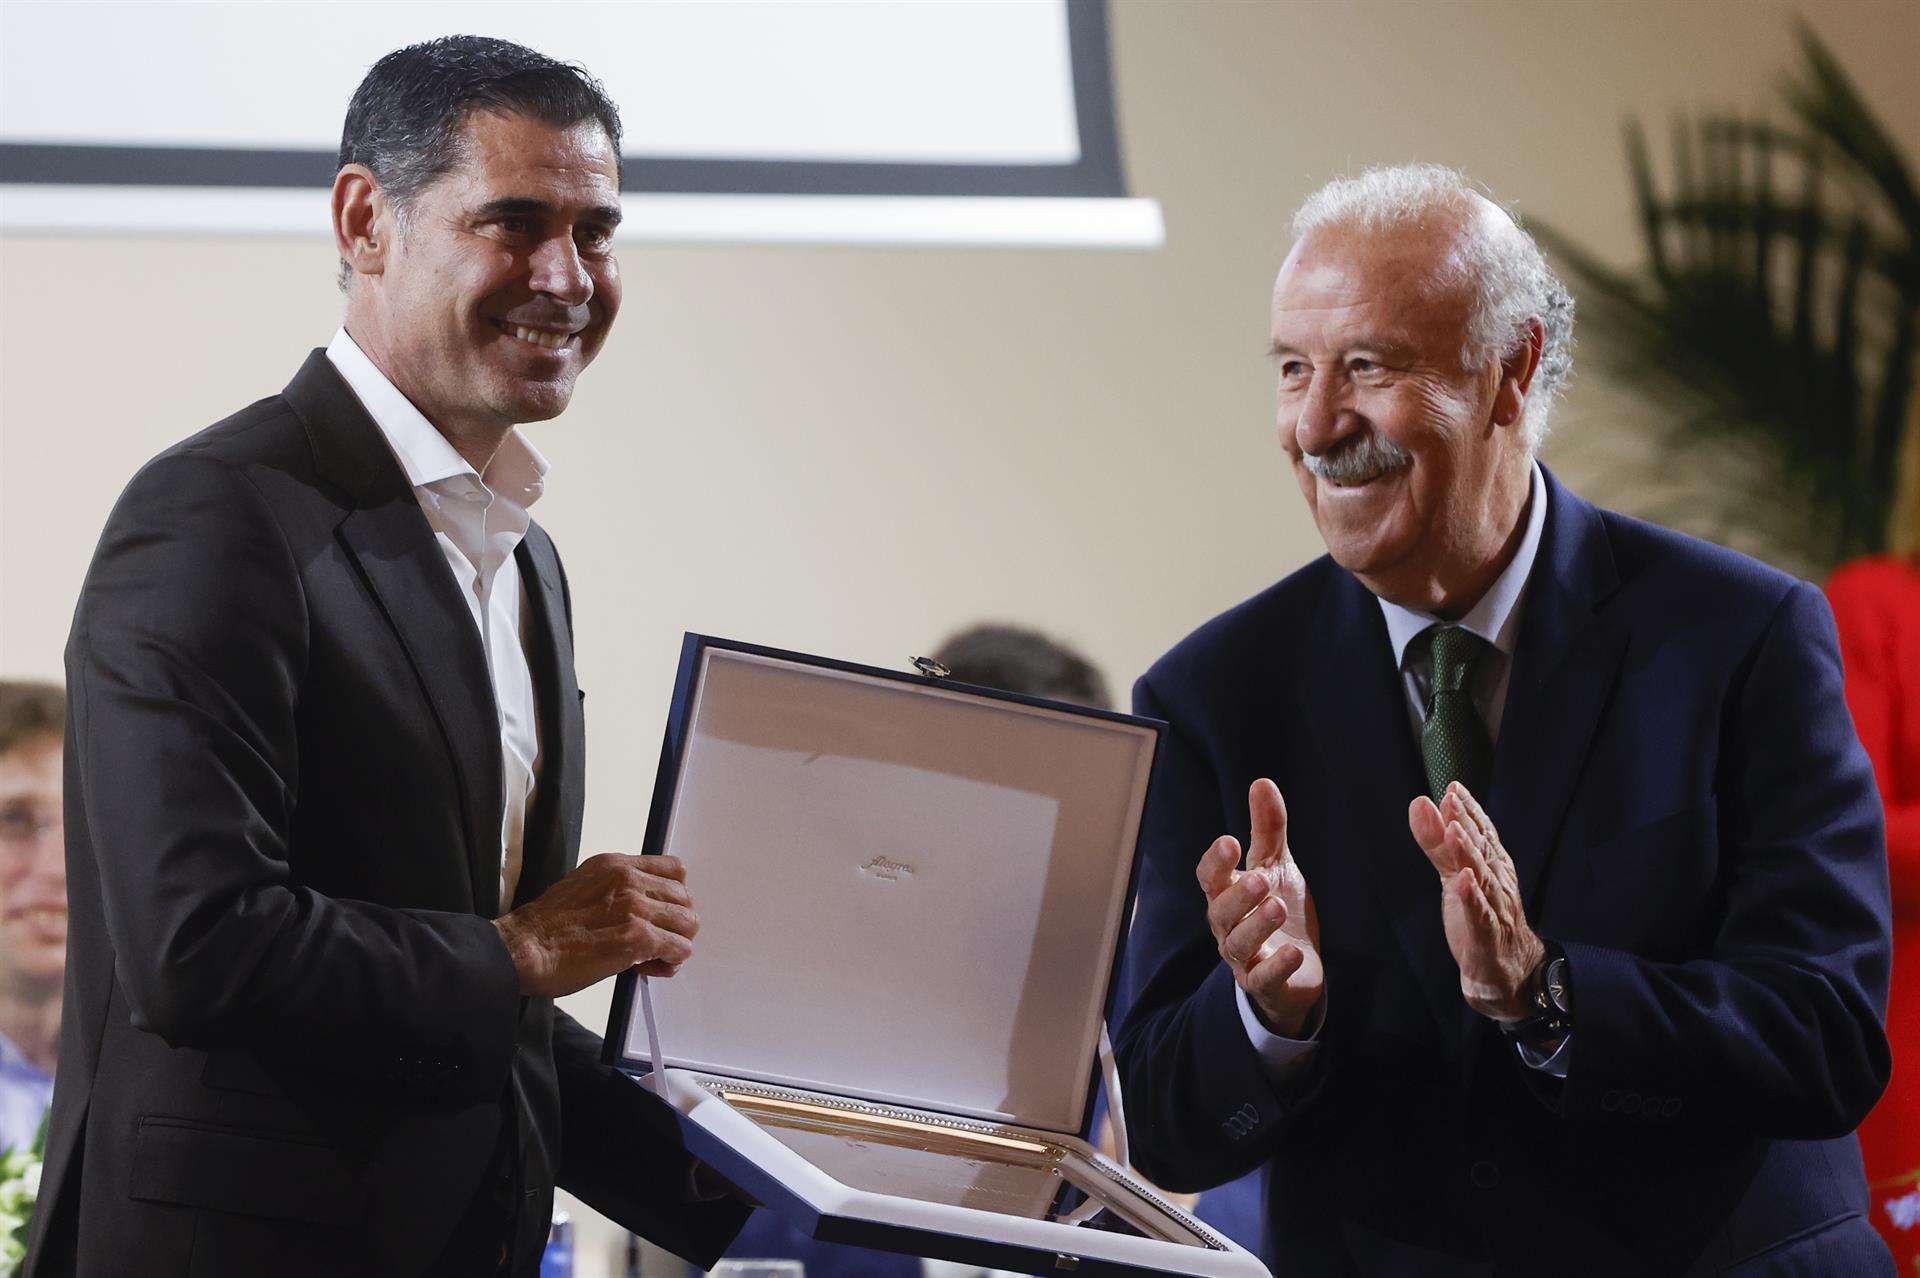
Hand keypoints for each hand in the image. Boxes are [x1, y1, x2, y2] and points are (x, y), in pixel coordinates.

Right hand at [493, 853, 697, 997]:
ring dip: (676, 943)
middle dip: (675, 924)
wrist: (522, 949)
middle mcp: (629, 880)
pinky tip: (650, 968)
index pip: (674, 870)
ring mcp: (635, 907)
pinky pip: (680, 948)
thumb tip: (645, 911)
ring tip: (653, 957)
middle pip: (684, 898)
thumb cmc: (546, 928)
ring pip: (688, 923)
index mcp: (616, 865)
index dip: (671, 897)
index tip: (659, 914)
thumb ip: (617, 891)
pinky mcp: (638, 937)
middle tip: (654, 943)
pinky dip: (671, 962)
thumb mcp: (584, 888)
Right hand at [1196, 779, 1323, 1036]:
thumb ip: (1267, 829)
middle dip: (1238, 895)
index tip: (1229, 842)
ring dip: (1256, 925)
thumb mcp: (1276, 866)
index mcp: (1227, 894)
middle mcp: (1228, 926)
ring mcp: (1245, 958)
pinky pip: (1264, 978)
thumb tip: (1262, 781)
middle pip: (1221, 911)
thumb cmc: (1278, 908)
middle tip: (1260, 877)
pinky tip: (1293, 952)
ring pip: (1239, 943)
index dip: (1216, 863)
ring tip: (1276, 905)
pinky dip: (1276, 966)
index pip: (1210, 878)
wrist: (1297, 967)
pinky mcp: (1265, 983)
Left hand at [1408, 782, 1544, 1021]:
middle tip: (1451, 798)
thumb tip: (1420, 803)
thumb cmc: (1479, 915)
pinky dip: (1472, 898)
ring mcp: (1495, 909)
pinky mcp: (1487, 936)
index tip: (1453, 786)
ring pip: (1482, 877)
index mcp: (1492, 866)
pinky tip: (1463, 882)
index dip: (1468, 809)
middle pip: (1482, 849)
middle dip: (1466, 823)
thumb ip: (1436, 843)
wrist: (1505, 971)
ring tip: (1454, 831)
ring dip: (1468, 853)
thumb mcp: (1453, 876)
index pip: (1482, 833)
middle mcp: (1497, 883)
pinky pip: (1481, 915)